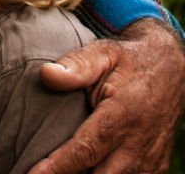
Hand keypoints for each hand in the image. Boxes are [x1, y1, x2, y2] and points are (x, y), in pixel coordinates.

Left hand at [28, 18, 184, 173]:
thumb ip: (76, 65)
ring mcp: (150, 161)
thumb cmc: (128, 62)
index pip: (87, 149)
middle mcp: (138, 145)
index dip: (59, 166)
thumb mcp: (102, 54)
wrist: (171, 72)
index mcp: (123, 115)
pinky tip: (81, 173)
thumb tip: (46, 74)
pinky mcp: (155, 168)